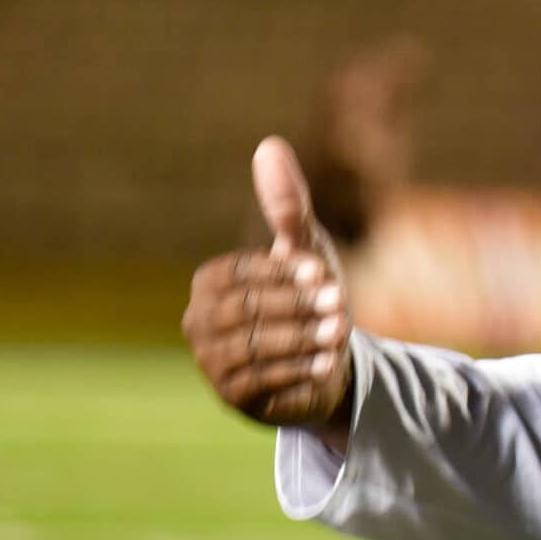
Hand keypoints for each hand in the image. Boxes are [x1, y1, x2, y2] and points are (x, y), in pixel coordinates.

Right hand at [181, 137, 354, 432]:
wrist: (327, 357)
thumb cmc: (311, 296)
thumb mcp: (305, 248)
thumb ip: (287, 204)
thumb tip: (269, 144)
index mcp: (209, 283)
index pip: (237, 274)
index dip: (280, 272)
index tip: (322, 271)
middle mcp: (199, 322)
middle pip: (244, 311)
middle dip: (296, 306)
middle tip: (341, 302)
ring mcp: (211, 361)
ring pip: (252, 347)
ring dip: (301, 338)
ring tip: (341, 331)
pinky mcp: (231, 395)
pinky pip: (258, 382)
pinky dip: (296, 370)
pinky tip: (327, 363)